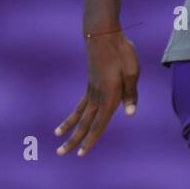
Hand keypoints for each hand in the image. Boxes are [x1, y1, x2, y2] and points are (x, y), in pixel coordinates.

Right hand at [55, 31, 139, 156]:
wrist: (103, 34)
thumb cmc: (122, 52)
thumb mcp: (132, 72)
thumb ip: (131, 94)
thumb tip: (130, 114)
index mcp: (109, 96)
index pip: (99, 124)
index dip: (91, 140)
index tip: (81, 154)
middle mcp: (98, 96)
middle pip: (85, 123)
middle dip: (74, 140)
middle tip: (61, 154)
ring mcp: (92, 91)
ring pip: (79, 115)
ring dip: (68, 129)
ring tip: (57, 139)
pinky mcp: (90, 85)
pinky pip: (80, 104)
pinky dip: (73, 115)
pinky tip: (67, 123)